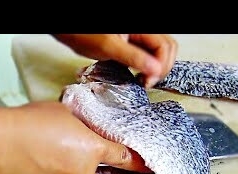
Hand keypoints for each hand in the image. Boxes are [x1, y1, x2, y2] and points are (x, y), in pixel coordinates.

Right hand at [0, 101, 147, 173]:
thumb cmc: (29, 123)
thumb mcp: (63, 112)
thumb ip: (79, 124)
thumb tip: (80, 127)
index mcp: (93, 150)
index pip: (122, 158)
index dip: (133, 162)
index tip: (143, 167)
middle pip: (87, 170)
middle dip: (75, 161)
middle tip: (53, 147)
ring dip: (57, 173)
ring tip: (35, 157)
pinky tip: (27, 169)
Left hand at [53, 34, 177, 87]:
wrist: (69, 30)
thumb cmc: (83, 33)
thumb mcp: (109, 47)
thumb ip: (134, 57)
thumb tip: (155, 70)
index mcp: (141, 28)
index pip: (165, 46)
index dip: (161, 65)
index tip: (149, 80)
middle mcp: (143, 31)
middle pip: (167, 48)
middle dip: (163, 67)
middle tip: (148, 81)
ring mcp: (138, 37)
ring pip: (160, 52)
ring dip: (157, 68)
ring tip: (144, 80)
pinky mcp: (132, 44)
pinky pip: (148, 55)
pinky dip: (147, 66)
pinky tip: (138, 75)